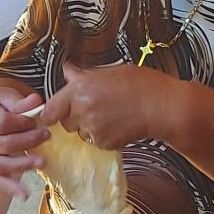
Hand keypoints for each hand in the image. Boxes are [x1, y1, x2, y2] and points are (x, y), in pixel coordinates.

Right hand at [0, 84, 48, 196]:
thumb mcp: (5, 95)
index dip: (22, 123)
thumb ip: (20, 101)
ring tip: (40, 162)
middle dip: (27, 141)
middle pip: (3, 144)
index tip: (36, 120)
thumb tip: (36, 102)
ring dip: (22, 164)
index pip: (2, 123)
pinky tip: (23, 194)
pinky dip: (10, 188)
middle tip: (45, 135)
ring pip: (1, 163)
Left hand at [42, 63, 179, 150]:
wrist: (163, 106)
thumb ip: (85, 75)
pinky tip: (118, 125)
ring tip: (110, 115)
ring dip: (89, 127)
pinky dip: (103, 136)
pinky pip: (96, 142)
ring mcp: (92, 128)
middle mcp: (82, 109)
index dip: (50, 113)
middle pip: (65, 122)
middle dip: (74, 117)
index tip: (51, 114)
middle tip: (93, 108)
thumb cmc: (142, 85)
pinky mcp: (104, 142)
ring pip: (81, 133)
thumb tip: (68, 71)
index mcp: (80, 88)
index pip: (51, 108)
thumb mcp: (110, 71)